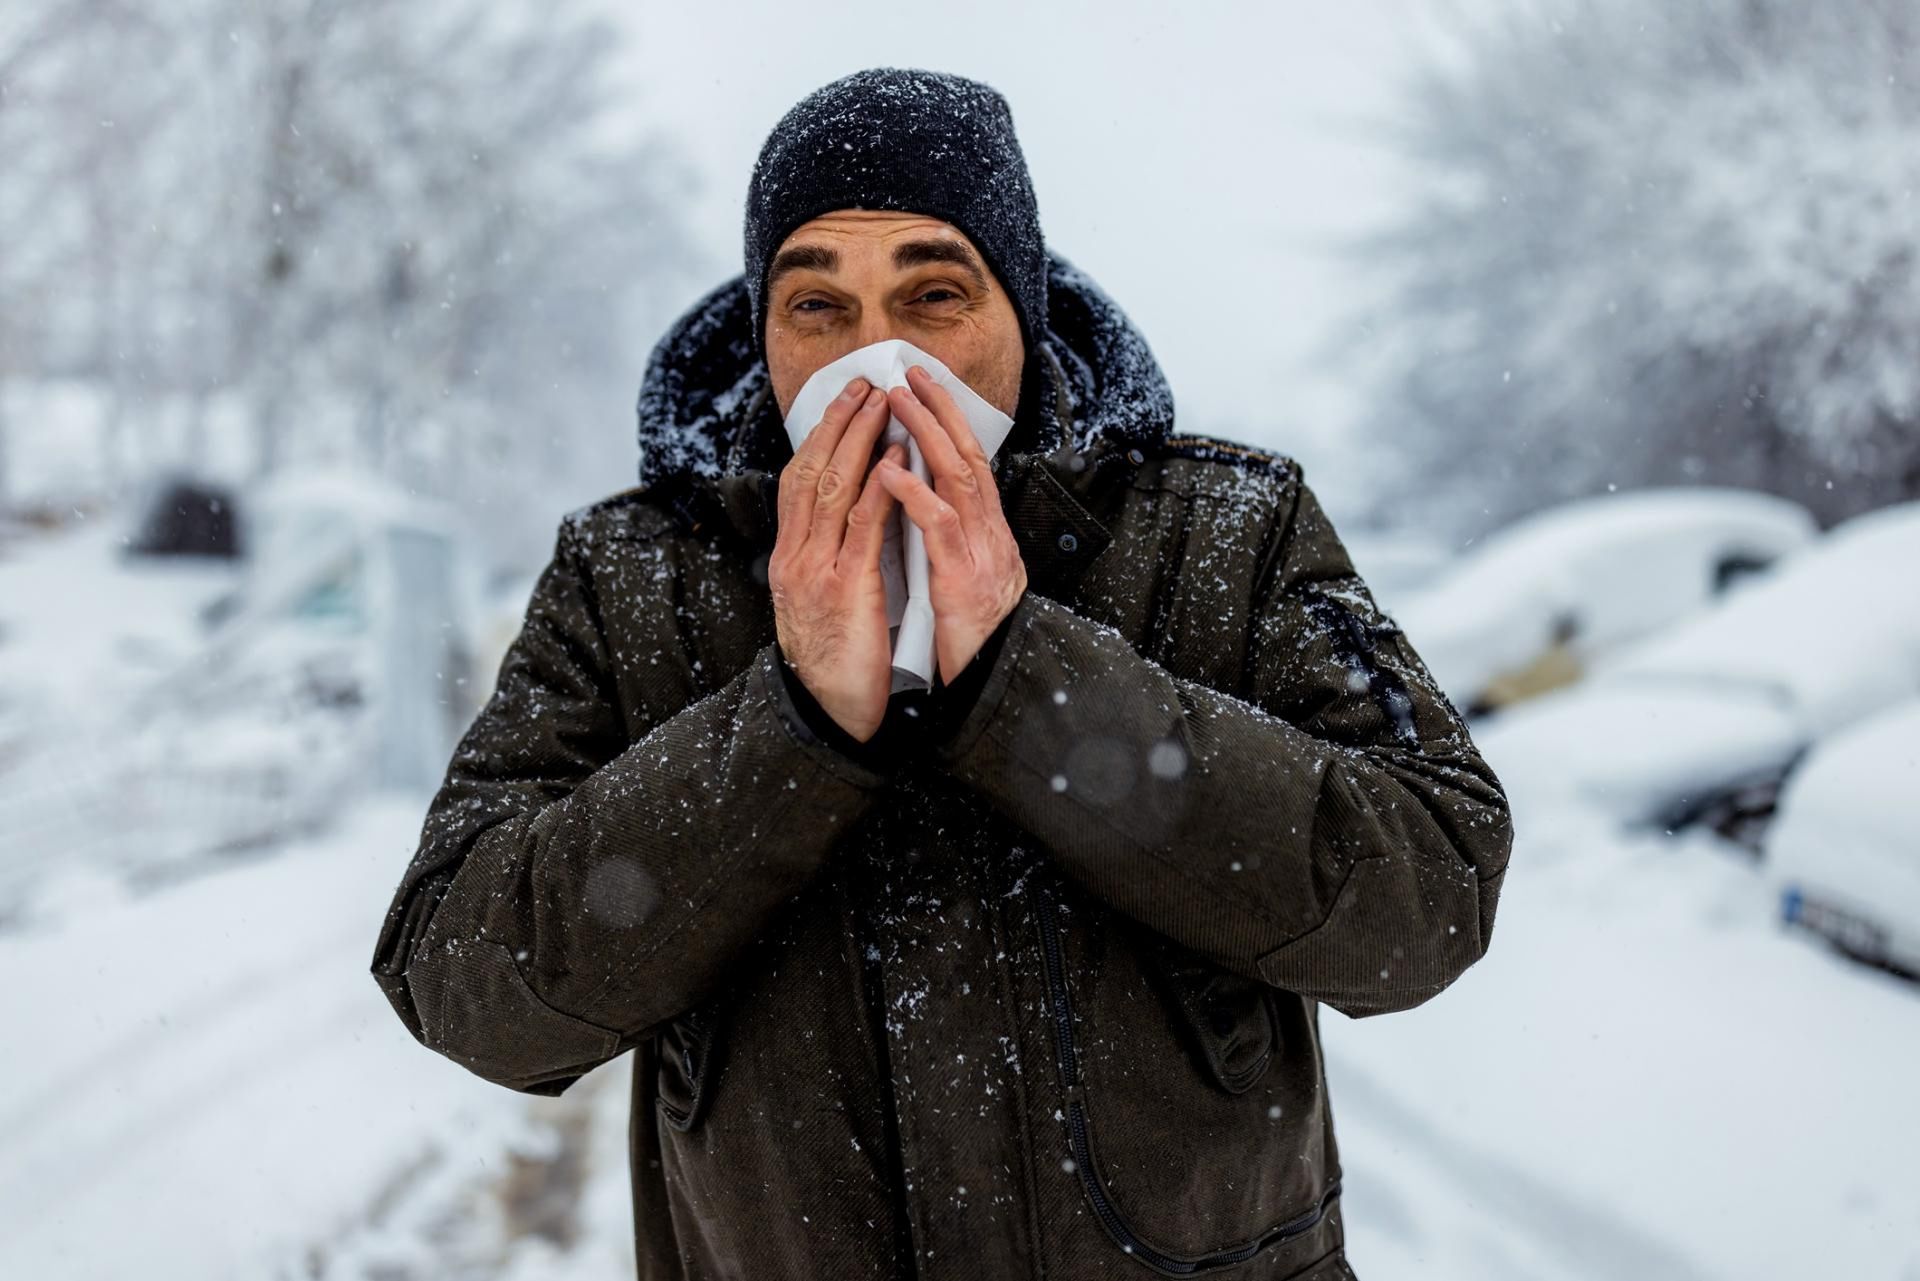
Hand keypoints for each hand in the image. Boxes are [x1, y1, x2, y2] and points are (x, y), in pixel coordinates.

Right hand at [769, 375, 908, 741]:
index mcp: (788, 559)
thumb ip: (828, 560)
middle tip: (864, 383)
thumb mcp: (819, 602)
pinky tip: (895, 460)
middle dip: (839, 423)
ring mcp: (816, 571)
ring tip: (884, 404)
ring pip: (833, 489)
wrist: (827, 714)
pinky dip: (879, 487)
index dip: (821, 437)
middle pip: (811, 473)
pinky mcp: (845, 590)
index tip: (844, 401)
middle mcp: (794, 558)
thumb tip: (846, 520)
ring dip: (861, 440)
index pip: (798, 482)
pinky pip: (863, 527)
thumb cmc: (834, 661)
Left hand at [873, 364, 1028, 682]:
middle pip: (969, 456)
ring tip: (896, 402)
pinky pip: (940, 528)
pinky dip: (915, 494)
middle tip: (909, 373)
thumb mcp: (963, 580)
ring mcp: (981, 555)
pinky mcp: (964, 581)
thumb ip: (951, 543)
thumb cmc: (973, 639)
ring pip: (959, 478)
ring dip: (926, 435)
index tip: (923, 388)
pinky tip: (889, 471)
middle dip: (940, 410)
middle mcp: (990, 535)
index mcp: (987, 534)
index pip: (969, 464)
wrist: (995, 684)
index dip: (948, 423)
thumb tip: (929, 509)